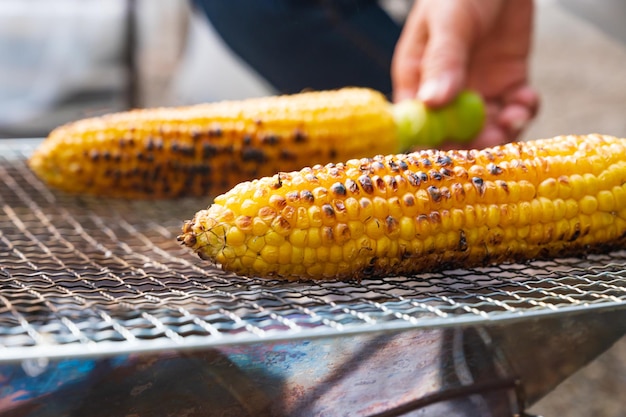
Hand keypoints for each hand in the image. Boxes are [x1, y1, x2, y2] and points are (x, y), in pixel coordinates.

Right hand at [391, 0, 538, 147]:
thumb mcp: (450, 21)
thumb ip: (442, 60)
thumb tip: (432, 103)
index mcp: (417, 79)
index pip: (418, 123)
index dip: (433, 141)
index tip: (453, 149)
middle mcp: (444, 92)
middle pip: (453, 134)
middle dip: (473, 142)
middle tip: (494, 138)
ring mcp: (476, 91)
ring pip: (486, 129)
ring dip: (502, 132)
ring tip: (515, 117)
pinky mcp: (507, 85)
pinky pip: (514, 111)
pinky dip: (523, 112)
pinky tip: (526, 99)